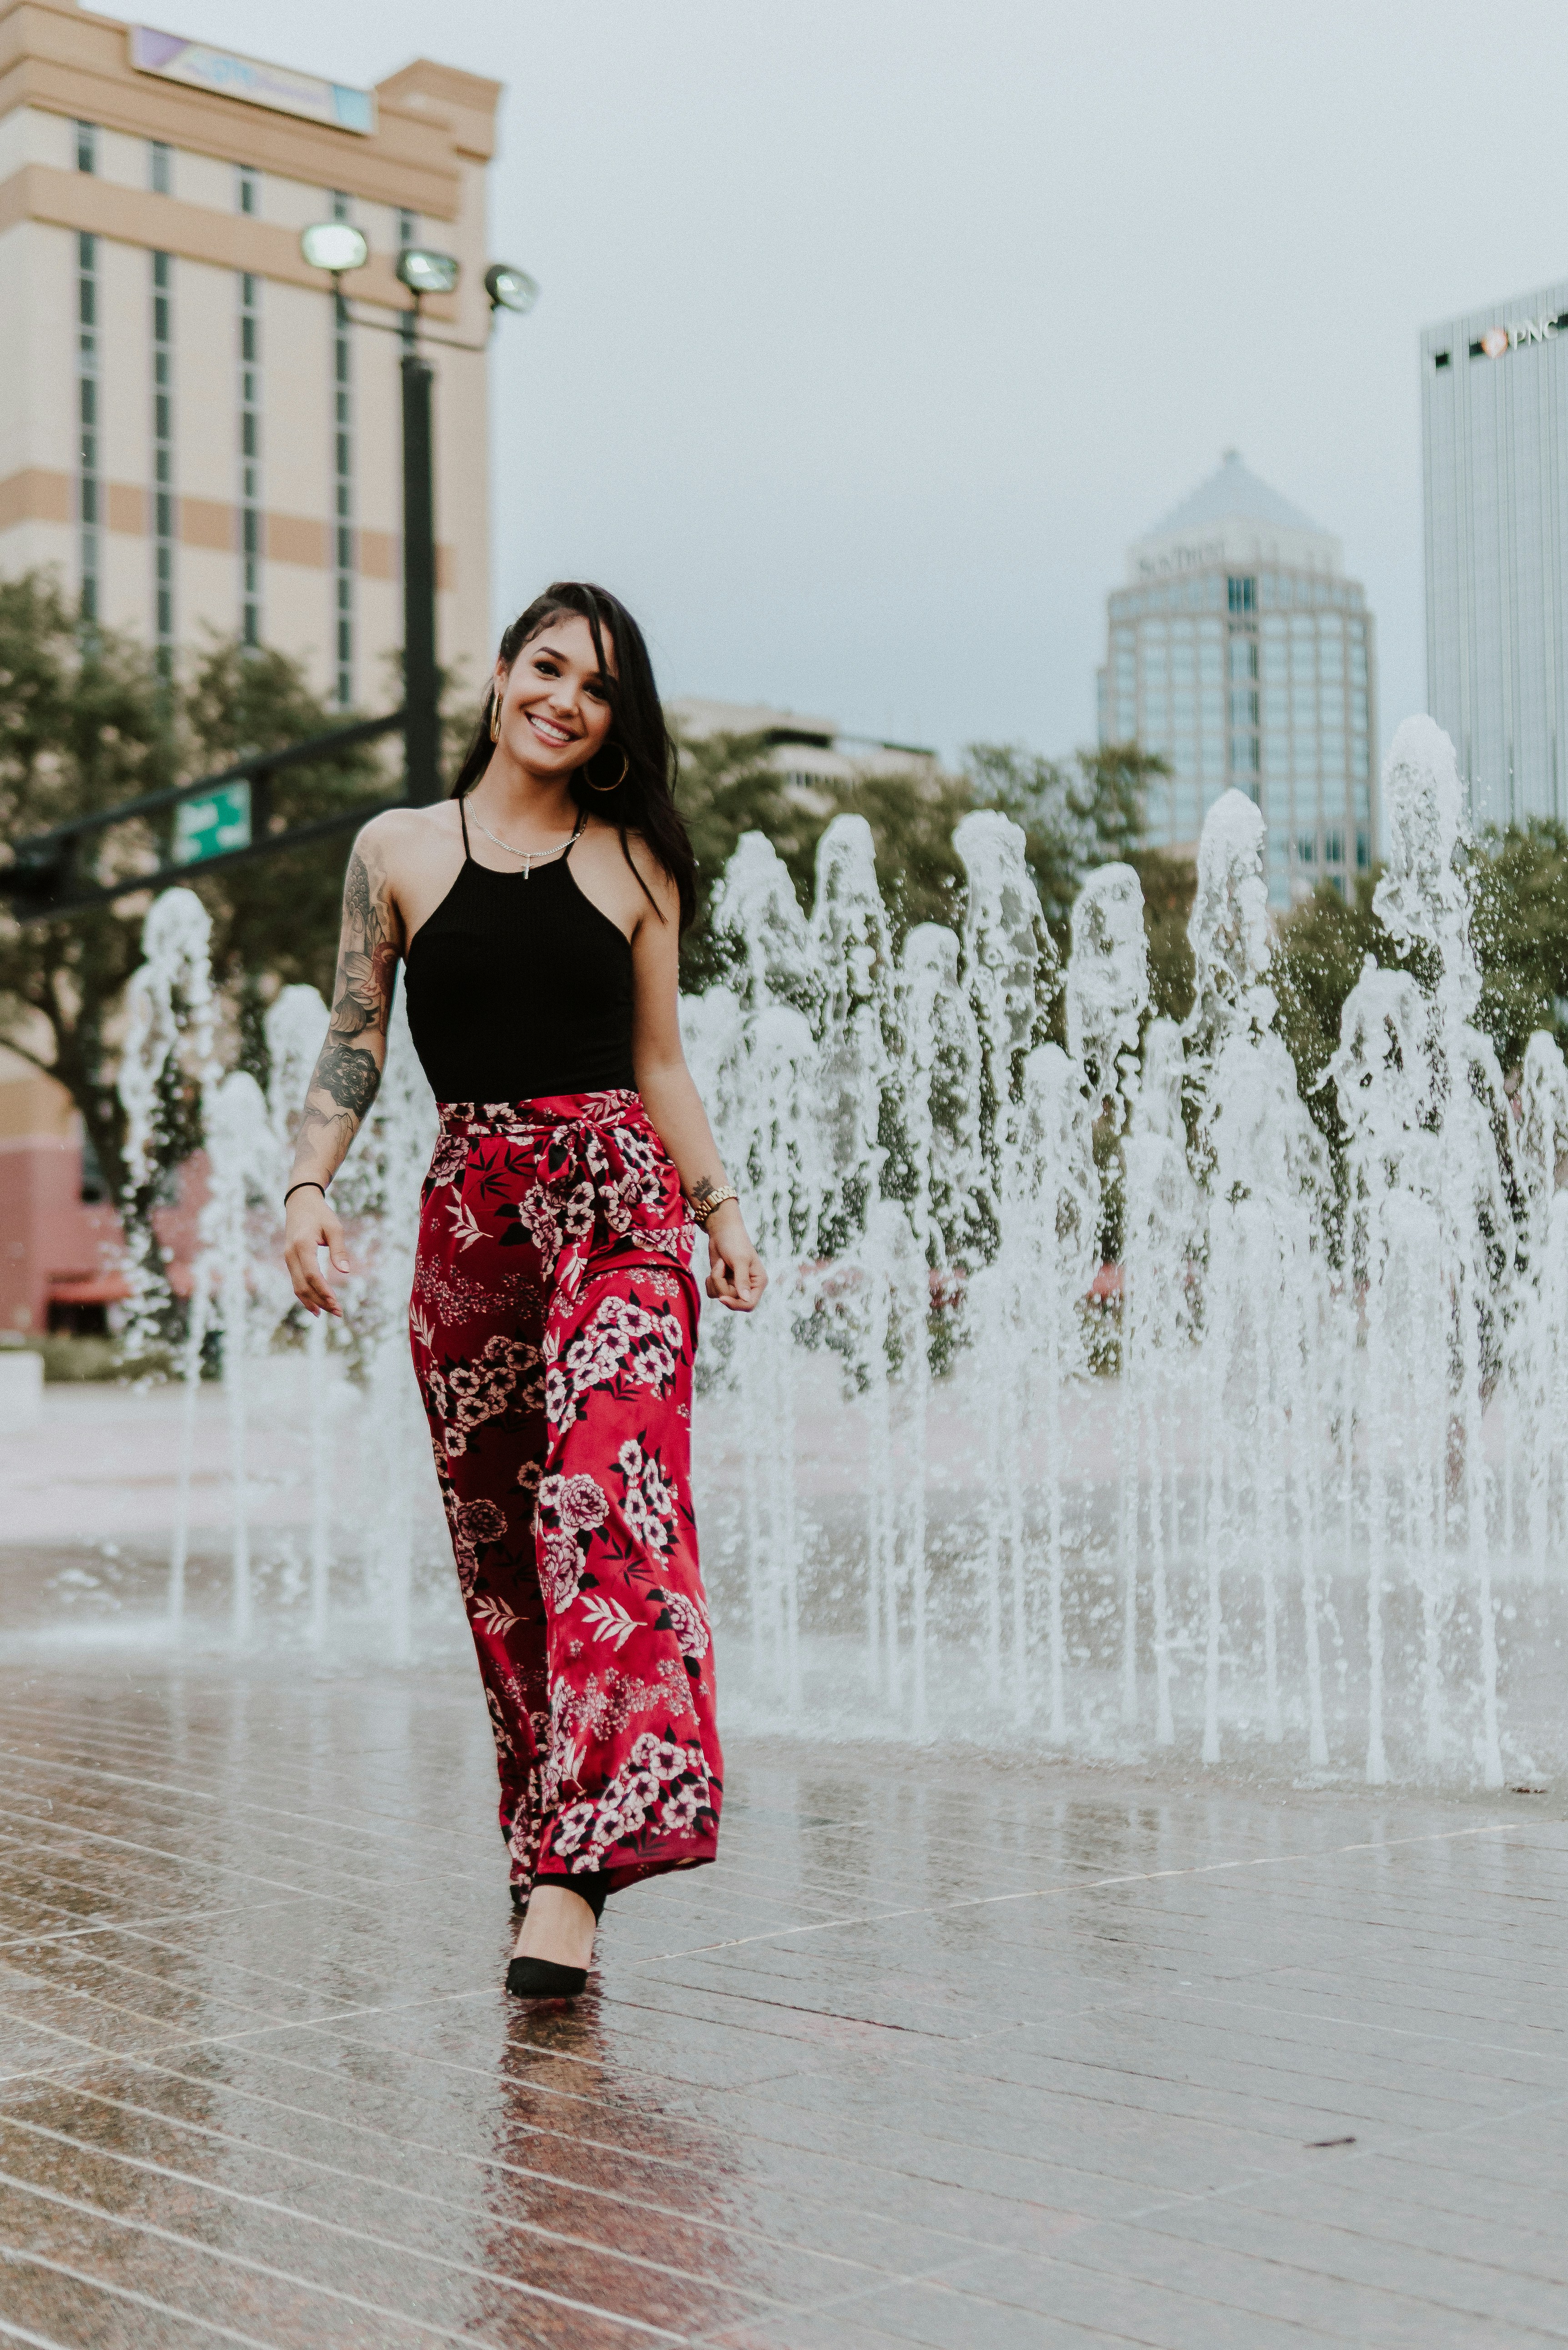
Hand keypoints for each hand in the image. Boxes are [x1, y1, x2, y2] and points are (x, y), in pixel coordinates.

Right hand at [284, 1187, 349, 1316]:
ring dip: (312, 1301)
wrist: (300, 1202)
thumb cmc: (320, 1214)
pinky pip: (296, 1281)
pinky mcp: (289, 1260)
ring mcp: (288, 1258)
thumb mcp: (334, 1227)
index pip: (312, 1274)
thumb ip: (339, 1250)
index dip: (323, 1291)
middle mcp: (291, 1254)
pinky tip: (315, 1305)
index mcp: (302, 1245)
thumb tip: (345, 1272)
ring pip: (297, 1286)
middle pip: (303, 1285)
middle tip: (338, 1312)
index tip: (336, 1303)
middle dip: (320, 1301)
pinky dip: (305, 1294)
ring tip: (328, 1312)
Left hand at [704, 1201, 766, 1310]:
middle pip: (731, 1299)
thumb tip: (746, 1299)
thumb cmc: (735, 1242)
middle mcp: (747, 1286)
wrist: (721, 1231)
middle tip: (721, 1265)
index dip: (736, 1304)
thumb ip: (742, 1281)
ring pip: (719, 1296)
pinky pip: (712, 1292)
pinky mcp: (723, 1282)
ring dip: (715, 1279)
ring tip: (720, 1264)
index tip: (722, 1298)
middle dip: (721, 1283)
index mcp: (758, 1282)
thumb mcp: (740, 1260)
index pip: (749, 1304)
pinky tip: (715, 1268)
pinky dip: (710, 1280)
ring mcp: (734, 1285)